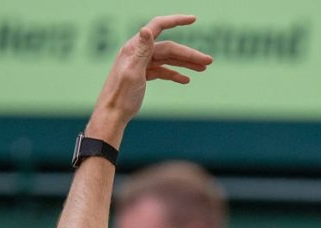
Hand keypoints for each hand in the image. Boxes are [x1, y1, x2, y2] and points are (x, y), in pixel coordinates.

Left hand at [88, 15, 213, 138]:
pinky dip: (175, 74)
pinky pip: (163, 70)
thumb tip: (146, 30)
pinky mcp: (144, 76)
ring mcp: (142, 64)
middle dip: (190, 54)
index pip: (158, 27)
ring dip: (186, 63)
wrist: (112, 114)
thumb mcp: (132, 73)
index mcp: (135, 48)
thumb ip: (141, 51)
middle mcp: (139, 52)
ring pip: (168, 59)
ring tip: (204, 68)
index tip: (194, 19)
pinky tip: (186, 79)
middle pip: (169, 48)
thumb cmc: (120, 96)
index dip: (176, 21)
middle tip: (209, 61)